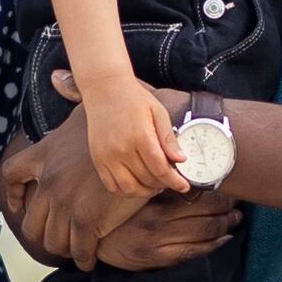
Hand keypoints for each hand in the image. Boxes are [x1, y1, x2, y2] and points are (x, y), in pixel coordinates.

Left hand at [0, 106, 146, 269]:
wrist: (137, 138)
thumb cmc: (117, 118)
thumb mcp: (84, 106)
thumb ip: (70, 96)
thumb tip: (58, 79)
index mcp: (45, 155)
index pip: (12, 174)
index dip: (14, 195)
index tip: (19, 206)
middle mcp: (49, 181)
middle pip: (31, 221)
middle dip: (41, 234)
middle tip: (54, 238)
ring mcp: (66, 203)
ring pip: (52, 240)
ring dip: (62, 249)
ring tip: (72, 251)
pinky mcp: (87, 220)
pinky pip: (78, 249)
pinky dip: (82, 258)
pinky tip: (88, 260)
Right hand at [78, 69, 184, 200]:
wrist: (104, 89)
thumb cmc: (133, 99)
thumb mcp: (158, 112)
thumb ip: (168, 138)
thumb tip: (181, 159)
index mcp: (140, 136)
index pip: (160, 168)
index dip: (174, 181)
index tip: (184, 186)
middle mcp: (121, 149)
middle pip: (147, 179)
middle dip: (163, 184)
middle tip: (171, 179)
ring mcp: (107, 156)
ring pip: (129, 188)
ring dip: (145, 192)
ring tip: (155, 185)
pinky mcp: (97, 160)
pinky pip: (112, 186)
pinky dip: (126, 190)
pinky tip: (136, 183)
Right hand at [98, 191, 239, 266]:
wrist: (97, 241)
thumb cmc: (120, 212)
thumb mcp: (137, 192)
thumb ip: (161, 183)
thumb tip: (190, 171)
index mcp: (153, 199)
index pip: (195, 192)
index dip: (217, 190)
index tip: (230, 185)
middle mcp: (158, 220)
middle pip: (205, 212)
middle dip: (227, 207)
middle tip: (240, 202)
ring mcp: (160, 242)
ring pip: (204, 232)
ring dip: (226, 225)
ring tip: (237, 218)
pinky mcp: (160, 258)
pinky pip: (194, 252)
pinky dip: (214, 244)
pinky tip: (225, 237)